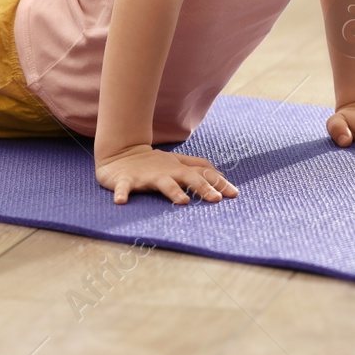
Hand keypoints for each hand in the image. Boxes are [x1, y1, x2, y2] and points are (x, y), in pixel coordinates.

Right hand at [95, 145, 239, 204]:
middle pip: (188, 177)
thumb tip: (224, 179)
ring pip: (162, 183)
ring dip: (173, 191)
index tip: (234, 194)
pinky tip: (121, 201)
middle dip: (203, 187)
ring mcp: (147, 175)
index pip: (202, 173)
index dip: (218, 182)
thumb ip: (199, 169)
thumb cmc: (154, 163)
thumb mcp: (178, 163)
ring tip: (183, 201)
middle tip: (216, 199)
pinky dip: (122, 193)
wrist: (120, 154)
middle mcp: (166, 171)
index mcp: (179, 168)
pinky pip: (123, 187)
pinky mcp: (126, 179)